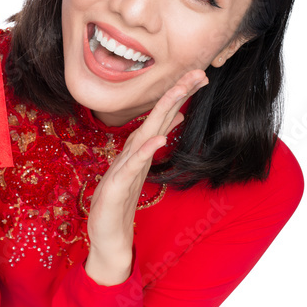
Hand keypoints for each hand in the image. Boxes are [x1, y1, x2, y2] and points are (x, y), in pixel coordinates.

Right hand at [86, 69, 208, 257]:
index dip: (179, 96)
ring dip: (161, 113)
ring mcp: (123, 167)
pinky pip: (133, 166)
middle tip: (197, 73)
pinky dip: (145, 150)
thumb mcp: (142, 166)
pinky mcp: (116, 186)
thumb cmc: (120, 198)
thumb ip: (155, 140)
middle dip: (175, 94)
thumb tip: (175, 116)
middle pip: (156, 117)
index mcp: (140, 148)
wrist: (107, 233)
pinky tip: (158, 138)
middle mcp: (132, 152)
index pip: (162, 116)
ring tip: (179, 93)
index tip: (200, 76)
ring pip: (145, 134)